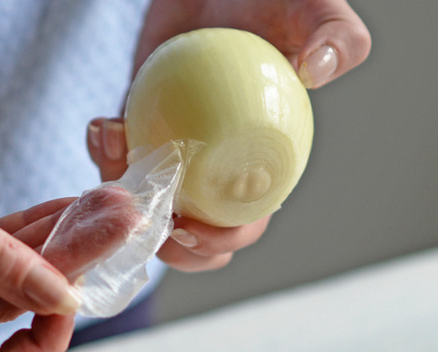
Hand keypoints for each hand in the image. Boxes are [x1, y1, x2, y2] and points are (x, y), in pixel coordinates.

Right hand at [0, 100, 78, 351]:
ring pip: (5, 291)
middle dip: (64, 282)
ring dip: (53, 252)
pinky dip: (24, 239)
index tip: (72, 292)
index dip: (42, 348)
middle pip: (7, 329)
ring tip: (102, 207)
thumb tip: (63, 297)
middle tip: (116, 226)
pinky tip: (66, 207)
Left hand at [87, 0, 371, 270]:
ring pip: (146, 201)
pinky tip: (102, 126)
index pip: (244, 223)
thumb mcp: (315, 7)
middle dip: (164, 243)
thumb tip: (315, 71)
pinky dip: (104, 151)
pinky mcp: (139, 127)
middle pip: (192, 232)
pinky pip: (117, 155)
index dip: (220, 241)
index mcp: (264, 167)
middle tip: (142, 215)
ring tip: (116, 146)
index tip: (193, 230)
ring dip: (122, 194)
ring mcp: (176, 151)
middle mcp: (219, 169)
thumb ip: (334, 37)